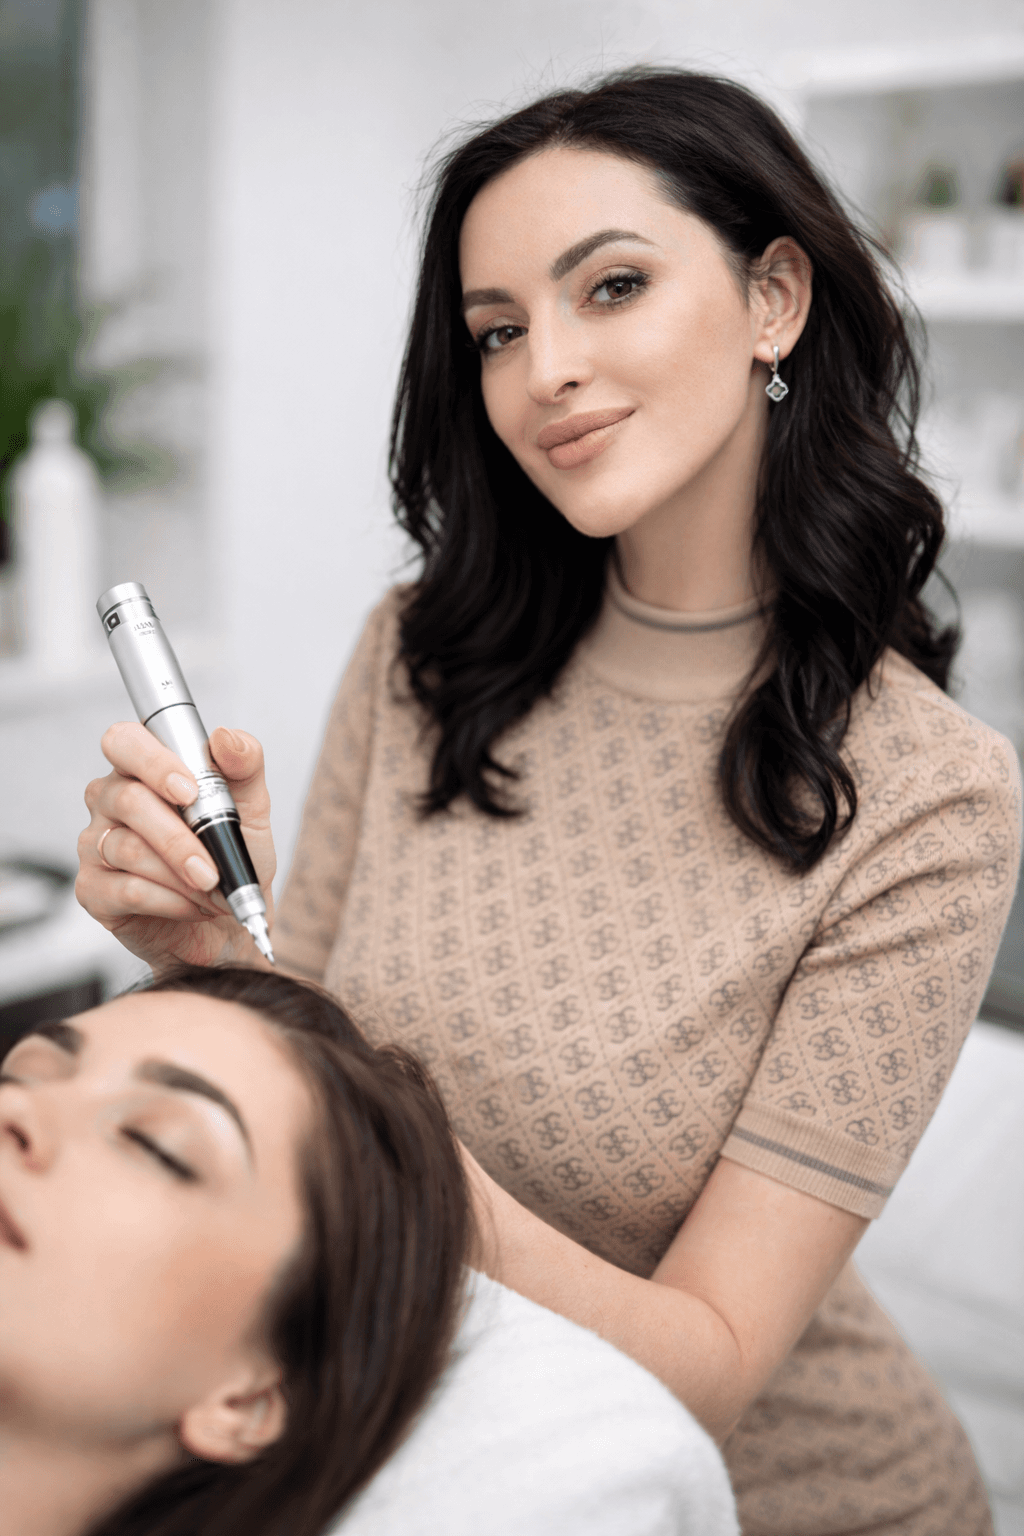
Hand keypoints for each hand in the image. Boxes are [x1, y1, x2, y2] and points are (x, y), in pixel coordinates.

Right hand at [75, 723, 275, 972]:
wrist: (231, 925)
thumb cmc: (232, 859)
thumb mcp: (252, 809)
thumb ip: (244, 765)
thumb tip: (225, 738)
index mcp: (142, 770)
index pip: (124, 742)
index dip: (153, 762)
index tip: (190, 792)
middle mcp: (110, 801)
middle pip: (128, 800)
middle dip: (178, 838)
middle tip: (212, 868)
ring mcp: (96, 844)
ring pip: (128, 849)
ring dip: (180, 875)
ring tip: (212, 890)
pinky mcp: (93, 889)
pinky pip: (126, 890)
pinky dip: (170, 901)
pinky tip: (192, 906)